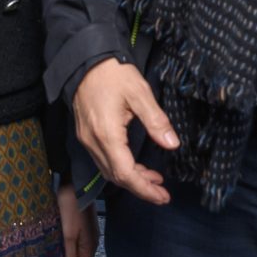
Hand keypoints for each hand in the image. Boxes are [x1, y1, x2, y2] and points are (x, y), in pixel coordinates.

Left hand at [56, 179, 98, 256]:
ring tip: (50, 250)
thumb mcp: (68, 235)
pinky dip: (65, 243)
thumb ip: (70, 256)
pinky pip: (74, 241)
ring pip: (76, 251)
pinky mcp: (81, 225)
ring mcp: (86, 233)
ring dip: (65, 253)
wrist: (75, 184)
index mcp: (90, 247)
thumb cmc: (71, 209)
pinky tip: (55, 238)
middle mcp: (91, 242)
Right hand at [73, 58, 178, 204]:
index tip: (162, 196)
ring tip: (154, 180)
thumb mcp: (140, 93)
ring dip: (131, 179)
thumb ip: (156, 121)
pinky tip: (135, 165)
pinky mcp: (86, 134)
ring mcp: (87, 139)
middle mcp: (93, 141)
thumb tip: (172, 144)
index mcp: (107, 133)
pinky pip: (103, 160)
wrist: (85, 60)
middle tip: (162, 193)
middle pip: (116, 177)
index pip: (125, 173)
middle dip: (140, 188)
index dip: (144, 189)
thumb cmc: (112, 73)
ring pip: (108, 170)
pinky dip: (121, 168)